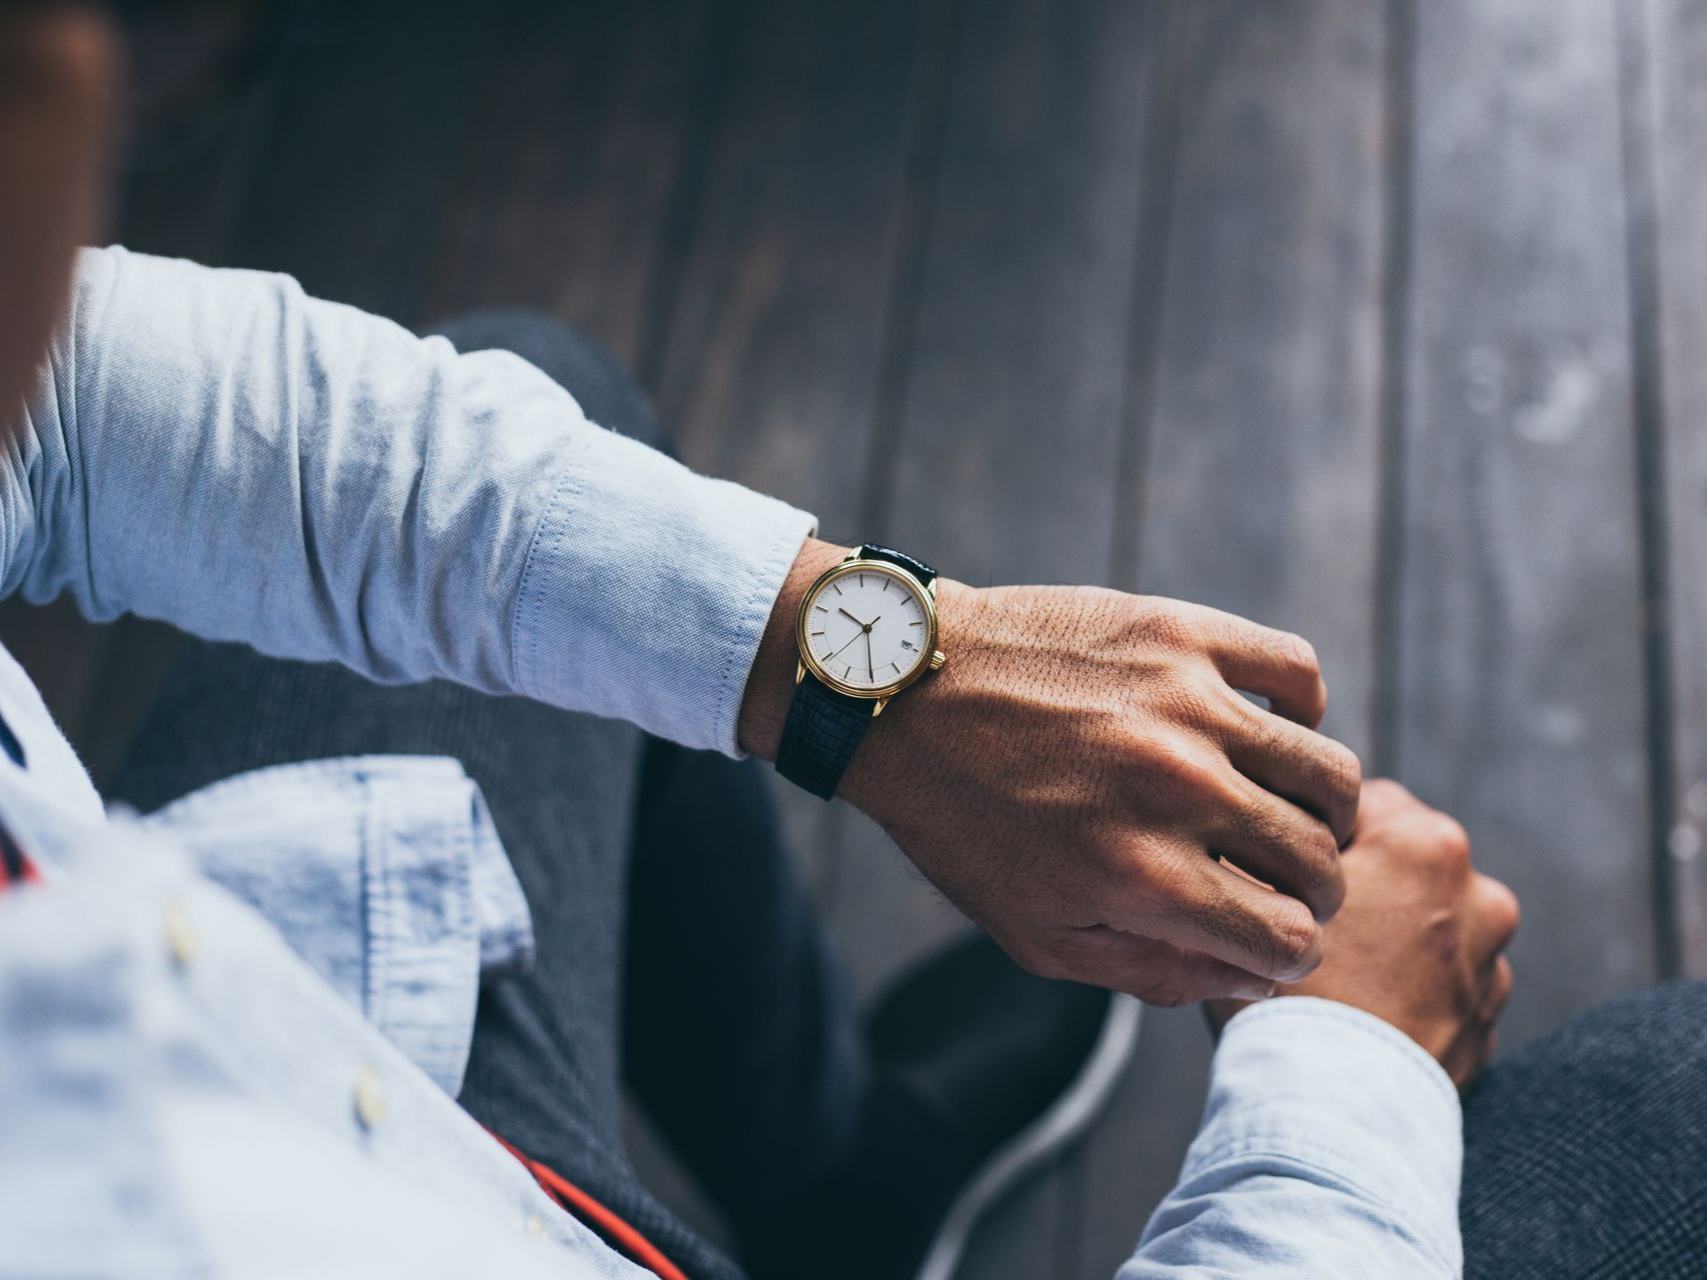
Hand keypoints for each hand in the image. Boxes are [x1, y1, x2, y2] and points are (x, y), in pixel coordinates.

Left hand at [740, 540, 1362, 1003]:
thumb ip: (1149, 971)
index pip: (1288, 939)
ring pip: (1330, 773)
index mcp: (1142, 877)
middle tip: (1284, 881)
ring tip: (1287, 810)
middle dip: (1313, 891)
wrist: (900, 695)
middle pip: (1319, 863)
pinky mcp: (1179, 632)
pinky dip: (1302, 709)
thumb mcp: (1033, 933)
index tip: (1274, 937)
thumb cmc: (962, 823)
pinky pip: (1297, 671)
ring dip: (1323, 809)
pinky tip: (1266, 729)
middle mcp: (1179, 791)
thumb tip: (1253, 977)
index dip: (1290, 952)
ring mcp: (1186, 704)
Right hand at [1206, 779, 1519, 1089]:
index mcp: (1426, 842)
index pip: (1357, 800)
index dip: (1307, 831)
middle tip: (1300, 923)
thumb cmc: (1287, 997)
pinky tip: (1357, 1007)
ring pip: (1422, 922)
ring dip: (1388, 933)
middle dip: (1358, 882)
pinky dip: (1406, 987)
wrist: (1330, 1113)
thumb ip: (1264, 836)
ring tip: (1332, 972)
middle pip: (1399, 860)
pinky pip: (1436, 982)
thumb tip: (1255, 815)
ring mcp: (1489, 962)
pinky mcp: (1485, 1021)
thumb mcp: (1249, 889)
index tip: (1279, 867)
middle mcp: (1477, 893)